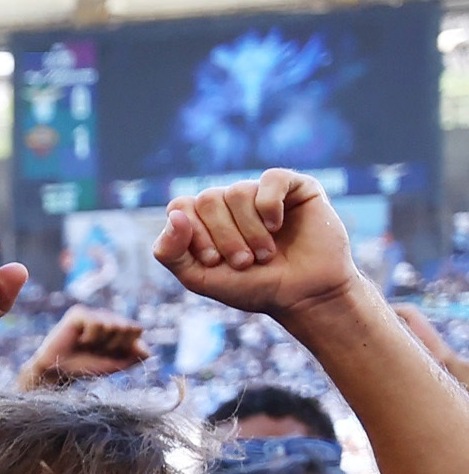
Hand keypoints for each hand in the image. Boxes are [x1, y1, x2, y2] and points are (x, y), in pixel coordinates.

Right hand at [14, 310, 148, 388]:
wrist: (58, 371)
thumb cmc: (86, 367)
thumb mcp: (115, 364)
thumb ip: (134, 356)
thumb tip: (148, 351)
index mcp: (117, 328)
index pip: (137, 329)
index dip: (127, 345)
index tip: (110, 354)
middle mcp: (107, 318)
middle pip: (128, 326)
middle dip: (114, 345)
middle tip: (97, 350)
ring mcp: (93, 314)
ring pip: (113, 325)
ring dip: (100, 342)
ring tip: (86, 346)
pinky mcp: (78, 313)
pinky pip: (96, 323)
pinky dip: (89, 337)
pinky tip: (79, 340)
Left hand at [154, 170, 364, 327]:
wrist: (303, 296)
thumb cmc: (251, 287)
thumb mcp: (199, 278)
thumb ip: (170, 252)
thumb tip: (174, 214)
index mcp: (204, 218)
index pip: (180, 206)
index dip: (194, 234)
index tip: (213, 261)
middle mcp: (230, 201)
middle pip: (207, 198)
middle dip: (224, 236)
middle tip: (243, 261)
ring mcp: (262, 192)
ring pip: (238, 192)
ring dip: (250, 231)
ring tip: (265, 254)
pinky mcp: (295, 187)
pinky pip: (272, 178)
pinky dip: (270, 206)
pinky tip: (278, 226)